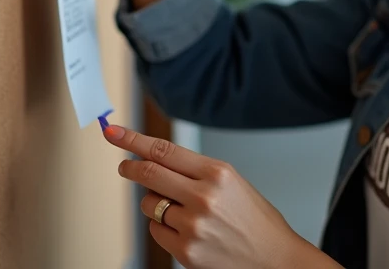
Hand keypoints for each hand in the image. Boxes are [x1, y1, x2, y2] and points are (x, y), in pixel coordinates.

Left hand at [103, 124, 337, 268]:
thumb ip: (195, 171)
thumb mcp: (232, 181)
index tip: (114, 133)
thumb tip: (154, 161)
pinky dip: (162, 227)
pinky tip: (184, 230)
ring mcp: (193, 226)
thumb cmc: (254, 219)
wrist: (274, 258)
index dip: (133, 139)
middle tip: (124, 166)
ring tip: (179, 210)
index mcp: (217, 173)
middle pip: (149, 173)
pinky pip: (156, 231)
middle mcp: (204, 197)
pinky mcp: (186, 251)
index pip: (164, 150)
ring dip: (154, 202)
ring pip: (149, 204)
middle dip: (129, 167)